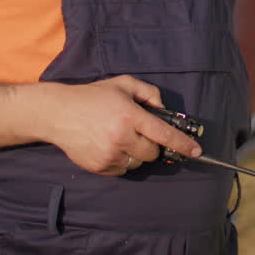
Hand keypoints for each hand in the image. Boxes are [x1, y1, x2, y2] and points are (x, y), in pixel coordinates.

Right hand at [41, 75, 201, 175]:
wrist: (58, 113)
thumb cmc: (93, 96)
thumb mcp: (123, 84)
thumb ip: (148, 92)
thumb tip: (163, 107)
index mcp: (130, 115)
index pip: (164, 134)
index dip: (183, 144)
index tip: (197, 151)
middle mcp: (121, 137)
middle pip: (153, 153)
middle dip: (152, 145)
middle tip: (140, 133)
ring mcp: (109, 154)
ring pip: (138, 163)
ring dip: (137, 154)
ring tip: (120, 137)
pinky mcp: (99, 166)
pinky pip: (122, 170)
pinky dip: (122, 161)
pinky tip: (109, 146)